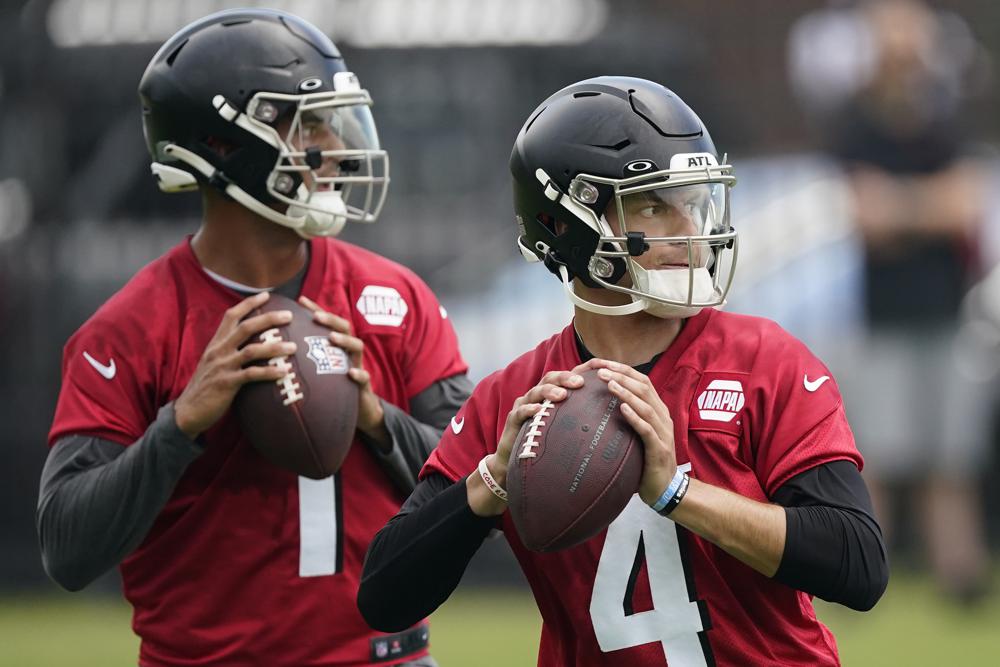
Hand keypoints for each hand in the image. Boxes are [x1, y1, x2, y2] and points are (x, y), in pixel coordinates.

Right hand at [175, 292, 296, 438]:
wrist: (188, 412)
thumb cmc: (206, 387)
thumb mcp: (214, 363)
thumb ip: (229, 351)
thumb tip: (252, 344)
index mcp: (216, 343)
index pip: (231, 316)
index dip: (249, 303)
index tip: (267, 295)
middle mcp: (219, 351)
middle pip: (246, 327)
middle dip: (269, 318)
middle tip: (289, 315)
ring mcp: (223, 366)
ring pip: (252, 350)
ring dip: (275, 347)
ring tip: (294, 347)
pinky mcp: (227, 383)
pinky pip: (252, 375)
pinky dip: (269, 372)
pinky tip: (285, 372)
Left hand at [298, 296, 384, 438]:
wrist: (356, 411)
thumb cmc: (331, 388)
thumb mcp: (317, 371)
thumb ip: (303, 358)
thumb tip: (273, 349)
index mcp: (336, 346)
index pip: (327, 322)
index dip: (316, 310)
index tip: (300, 300)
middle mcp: (348, 352)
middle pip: (344, 327)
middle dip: (331, 320)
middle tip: (316, 317)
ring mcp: (358, 366)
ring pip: (357, 347)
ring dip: (345, 340)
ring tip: (331, 338)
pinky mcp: (363, 385)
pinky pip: (364, 377)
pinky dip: (359, 373)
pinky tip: (350, 373)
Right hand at [467, 360, 601, 516]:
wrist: (516, 462)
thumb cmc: (546, 444)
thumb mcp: (566, 430)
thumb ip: (583, 422)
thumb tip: (616, 425)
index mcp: (551, 395)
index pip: (567, 376)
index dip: (581, 369)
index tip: (599, 367)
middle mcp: (537, 396)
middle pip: (550, 378)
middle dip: (565, 378)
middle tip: (580, 382)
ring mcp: (524, 406)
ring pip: (535, 391)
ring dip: (548, 391)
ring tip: (562, 395)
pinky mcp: (513, 420)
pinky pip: (520, 412)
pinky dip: (529, 409)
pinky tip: (538, 411)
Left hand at [590, 360, 677, 505]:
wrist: (665, 489)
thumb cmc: (645, 460)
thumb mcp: (636, 435)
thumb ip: (625, 419)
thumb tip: (598, 405)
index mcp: (657, 410)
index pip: (642, 381)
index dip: (623, 370)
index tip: (601, 363)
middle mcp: (662, 417)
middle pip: (644, 388)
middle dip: (622, 376)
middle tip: (599, 370)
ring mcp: (663, 433)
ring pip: (646, 405)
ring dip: (626, 392)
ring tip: (608, 383)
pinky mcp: (659, 450)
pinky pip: (647, 430)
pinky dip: (635, 417)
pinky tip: (622, 409)